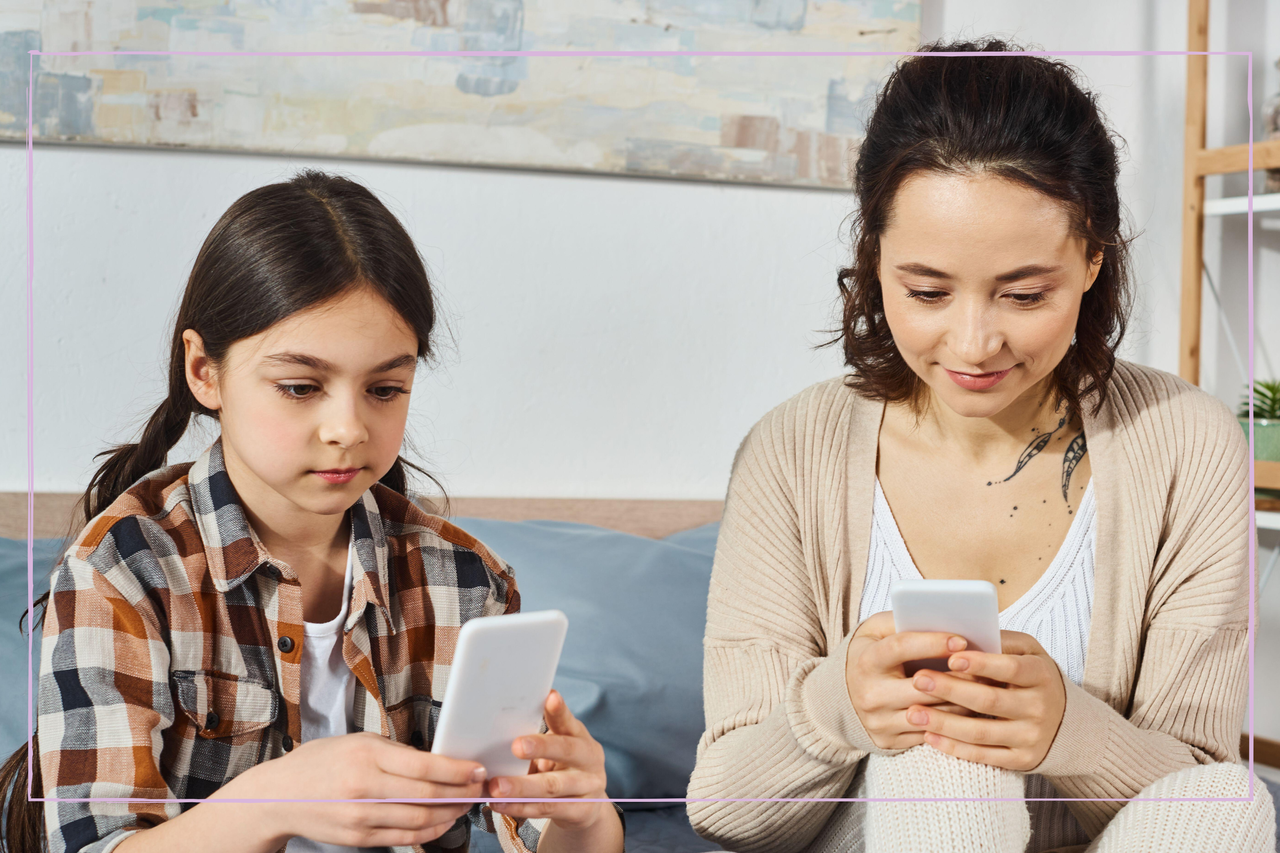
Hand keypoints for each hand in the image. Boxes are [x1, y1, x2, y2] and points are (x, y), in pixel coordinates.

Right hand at [216, 731, 485, 848]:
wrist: (278, 796)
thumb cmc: (322, 761)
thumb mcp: (358, 742)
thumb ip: (396, 753)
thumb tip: (438, 762)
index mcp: (366, 755)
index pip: (424, 766)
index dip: (457, 770)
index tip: (478, 769)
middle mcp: (364, 787)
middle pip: (427, 795)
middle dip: (461, 793)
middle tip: (481, 788)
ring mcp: (360, 817)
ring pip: (420, 821)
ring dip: (450, 814)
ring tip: (466, 804)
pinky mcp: (358, 839)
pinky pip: (404, 838)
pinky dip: (430, 832)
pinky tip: (443, 821)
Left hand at [487, 690, 613, 832]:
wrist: (588, 806)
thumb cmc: (563, 768)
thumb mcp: (557, 749)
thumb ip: (538, 739)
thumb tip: (496, 728)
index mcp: (580, 737)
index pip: (569, 721)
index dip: (560, 711)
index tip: (551, 697)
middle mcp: (588, 759)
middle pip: (566, 751)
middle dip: (541, 747)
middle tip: (516, 746)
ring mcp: (588, 786)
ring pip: (552, 787)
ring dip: (522, 787)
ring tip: (496, 786)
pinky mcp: (581, 811)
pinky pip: (547, 810)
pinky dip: (521, 808)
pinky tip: (500, 804)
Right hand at [845, 611, 981, 749]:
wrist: (839, 697)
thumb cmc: (868, 655)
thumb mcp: (873, 631)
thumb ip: (900, 621)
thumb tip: (939, 617)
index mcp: (866, 661)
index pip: (901, 648)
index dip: (933, 642)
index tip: (962, 639)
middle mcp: (870, 694)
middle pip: (924, 687)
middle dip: (959, 678)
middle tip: (987, 668)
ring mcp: (879, 722)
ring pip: (934, 715)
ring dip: (964, 703)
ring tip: (986, 689)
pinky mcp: (889, 742)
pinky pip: (931, 734)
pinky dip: (954, 723)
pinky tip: (971, 710)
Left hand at [905, 629, 1067, 770]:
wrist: (1066, 722)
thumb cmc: (1033, 677)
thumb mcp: (1028, 652)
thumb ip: (1001, 642)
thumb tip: (963, 636)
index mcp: (1041, 675)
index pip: (1011, 668)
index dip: (981, 664)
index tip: (951, 658)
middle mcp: (1039, 708)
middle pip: (989, 701)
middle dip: (950, 690)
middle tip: (917, 680)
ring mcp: (1031, 737)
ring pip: (981, 732)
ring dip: (943, 723)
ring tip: (912, 712)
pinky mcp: (1021, 760)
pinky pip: (983, 756)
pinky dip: (954, 747)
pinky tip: (928, 736)